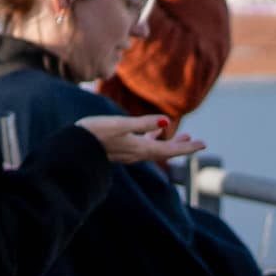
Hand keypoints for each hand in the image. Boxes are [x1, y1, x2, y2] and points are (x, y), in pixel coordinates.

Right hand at [77, 112, 204, 169]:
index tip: (203, 144)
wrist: (72, 147)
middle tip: (197, 141)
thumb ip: (142, 124)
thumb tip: (165, 122)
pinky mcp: (119, 149)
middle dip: (181, 146)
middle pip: (165, 151)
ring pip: (155, 149)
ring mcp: (127, 153)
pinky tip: (152, 133)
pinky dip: (152, 139)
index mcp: (140, 149)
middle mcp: (136, 154)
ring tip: (180, 135)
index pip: (169, 149)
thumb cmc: (94, 133)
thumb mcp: (119, 125)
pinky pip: (142, 146)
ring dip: (168, 142)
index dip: (187, 147)